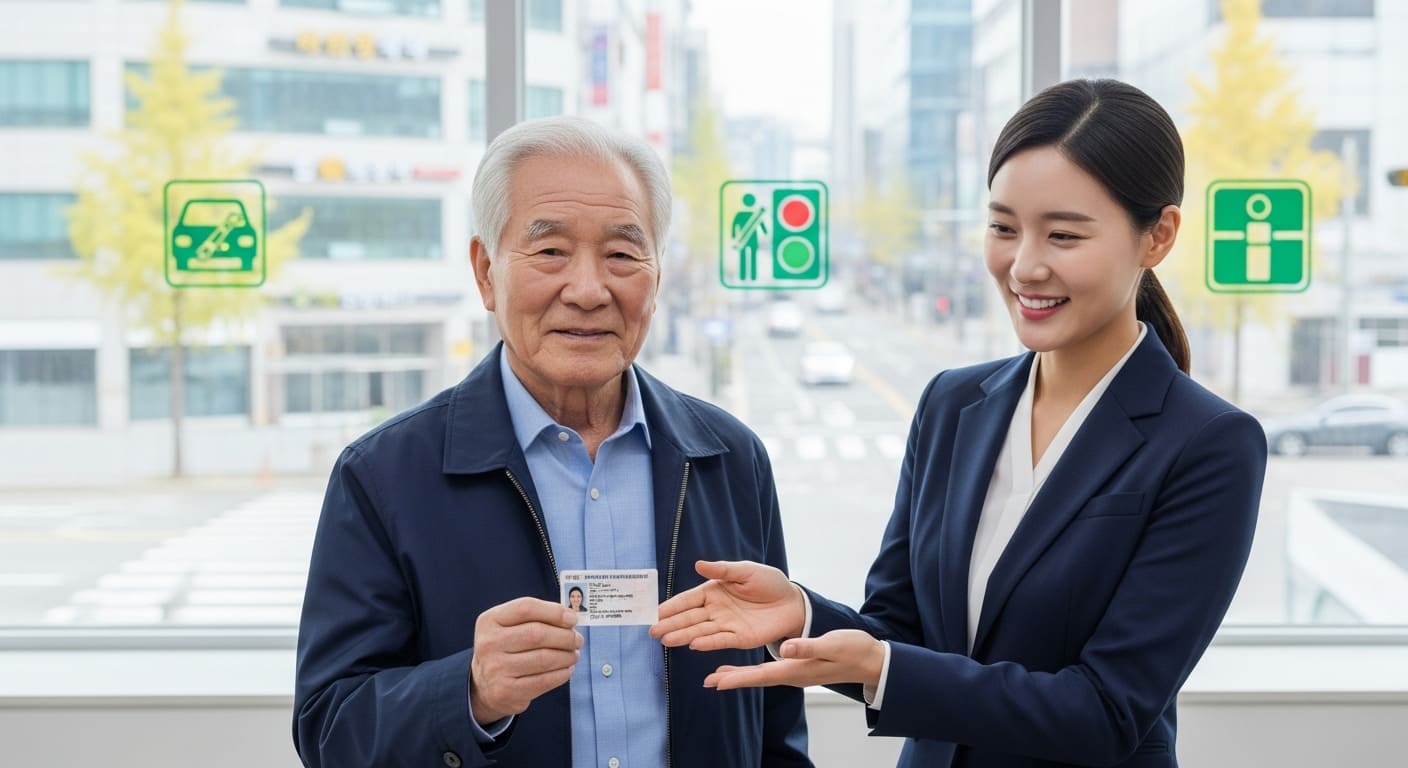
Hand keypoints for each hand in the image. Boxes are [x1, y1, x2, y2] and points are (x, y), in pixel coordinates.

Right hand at [469, 597, 581, 725]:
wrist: (484, 685)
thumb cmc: (506, 649)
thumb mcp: (509, 626)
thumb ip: (536, 617)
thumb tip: (570, 617)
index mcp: (490, 621)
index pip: (526, 608)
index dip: (554, 612)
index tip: (572, 618)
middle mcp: (489, 644)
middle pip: (537, 634)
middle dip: (565, 636)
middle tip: (577, 640)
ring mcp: (496, 669)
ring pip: (544, 658)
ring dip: (567, 656)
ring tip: (573, 654)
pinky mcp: (506, 691)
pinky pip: (544, 680)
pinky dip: (562, 674)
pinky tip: (566, 669)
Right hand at [649, 560, 804, 650]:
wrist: (792, 602)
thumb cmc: (769, 583)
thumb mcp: (746, 571)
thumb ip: (723, 571)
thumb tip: (699, 565)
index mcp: (714, 592)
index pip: (688, 600)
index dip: (672, 606)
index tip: (655, 612)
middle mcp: (716, 610)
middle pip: (689, 618)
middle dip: (671, 624)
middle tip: (652, 631)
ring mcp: (726, 625)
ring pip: (700, 631)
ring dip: (683, 635)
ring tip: (666, 640)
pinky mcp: (739, 638)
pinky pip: (720, 640)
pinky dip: (707, 642)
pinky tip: (693, 644)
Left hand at [702, 629, 885, 691]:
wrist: (869, 660)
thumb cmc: (852, 650)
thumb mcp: (831, 644)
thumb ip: (808, 646)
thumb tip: (786, 648)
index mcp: (797, 669)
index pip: (761, 676)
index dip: (738, 678)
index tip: (717, 681)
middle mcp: (793, 675)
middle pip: (757, 679)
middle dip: (732, 680)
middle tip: (708, 682)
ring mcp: (797, 674)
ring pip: (762, 677)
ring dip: (741, 677)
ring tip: (718, 676)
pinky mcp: (800, 669)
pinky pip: (771, 673)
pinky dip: (754, 672)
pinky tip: (747, 669)